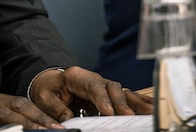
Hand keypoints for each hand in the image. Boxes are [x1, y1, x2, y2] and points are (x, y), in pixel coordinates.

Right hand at [0, 86, 63, 128]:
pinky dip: (12, 121)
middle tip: (58, 128)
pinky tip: (22, 128)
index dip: (38, 113)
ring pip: (11, 108)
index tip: (54, 124)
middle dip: (41, 116)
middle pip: (20, 103)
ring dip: (32, 120)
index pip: (19, 103)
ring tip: (47, 130)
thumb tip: (18, 129)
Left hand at [28, 67, 152, 121]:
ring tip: (148, 112)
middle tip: (127, 116)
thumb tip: (69, 119)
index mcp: (76, 76)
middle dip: (120, 102)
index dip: (102, 99)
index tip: (108, 111)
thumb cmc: (48, 89)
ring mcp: (103, 86)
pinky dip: (137, 102)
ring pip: (122, 92)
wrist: (50, 83)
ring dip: (135, 102)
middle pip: (111, 88)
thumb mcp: (45, 98)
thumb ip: (57, 108)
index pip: (92, 86)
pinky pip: (125, 97)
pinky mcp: (108, 95)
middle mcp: (93, 79)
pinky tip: (149, 108)